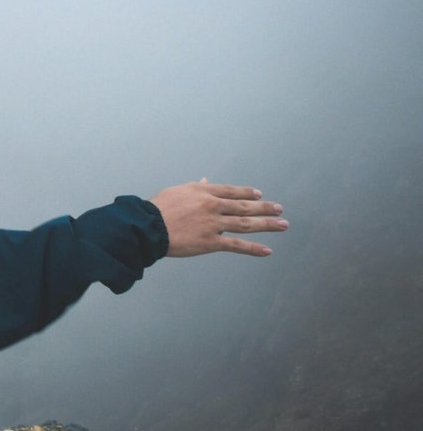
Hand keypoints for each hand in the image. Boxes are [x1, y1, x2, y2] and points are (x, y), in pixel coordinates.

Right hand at [150, 179, 286, 257]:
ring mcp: (213, 224)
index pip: (231, 191)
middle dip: (264, 208)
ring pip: (246, 224)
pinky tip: (267, 250)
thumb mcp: (177, 191)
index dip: (247, 193)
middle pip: (244, 206)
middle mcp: (212, 206)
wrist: (148, 227)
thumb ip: (195, 187)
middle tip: (280, 209)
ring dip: (267, 224)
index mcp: (203, 192)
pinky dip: (254, 248)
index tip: (259, 195)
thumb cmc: (157, 208)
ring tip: (283, 225)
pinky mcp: (211, 242)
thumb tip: (206, 180)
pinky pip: (237, 245)